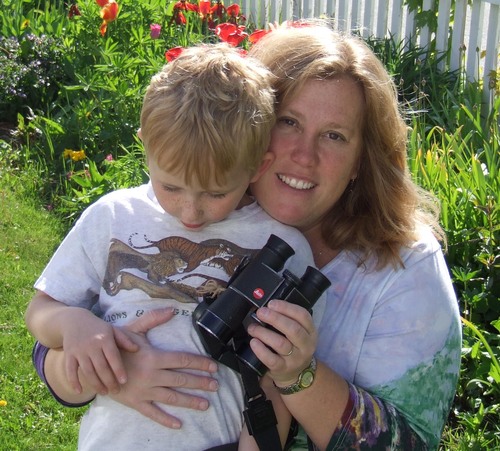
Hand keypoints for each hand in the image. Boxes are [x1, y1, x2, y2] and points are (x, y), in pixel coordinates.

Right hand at [62, 309, 137, 395]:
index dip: (118, 370)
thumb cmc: (98, 327)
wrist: (74, 320)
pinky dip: (73, 382)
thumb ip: (124, 340)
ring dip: (96, 384)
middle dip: (109, 381)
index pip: (113, 357)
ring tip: (104, 392)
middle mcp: (91, 345)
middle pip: (101, 367)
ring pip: (88, 371)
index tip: (124, 381)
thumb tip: (137, 349)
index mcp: (105, 338)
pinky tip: (79, 392)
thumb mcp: (112, 329)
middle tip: (116, 391)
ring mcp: (79, 351)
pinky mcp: (68, 355)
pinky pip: (70, 370)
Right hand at [108, 309, 219, 428]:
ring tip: (206, 404)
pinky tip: (179, 424)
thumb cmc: (116, 344)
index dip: (200, 363)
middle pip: (181, 379)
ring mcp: (144, 391)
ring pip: (171, 397)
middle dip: (200, 383)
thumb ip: (153, 319)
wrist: (93, 363)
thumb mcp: (134, 329)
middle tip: (216, 386)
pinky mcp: (135, 402)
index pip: (183, 360)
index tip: (213, 367)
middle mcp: (151, 375)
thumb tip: (172, 310)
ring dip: (190, 401)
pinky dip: (166, 420)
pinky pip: (153, 413)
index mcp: (153, 356)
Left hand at [247, 299, 317, 386]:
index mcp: (310, 332)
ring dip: (264, 333)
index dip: (286, 307)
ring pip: (280, 343)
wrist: (296, 374)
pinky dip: (261, 350)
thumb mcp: (299, 333)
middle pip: (293, 329)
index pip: (303, 316)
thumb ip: (288, 320)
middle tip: (261, 312)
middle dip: (275, 318)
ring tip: (253, 328)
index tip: (271, 303)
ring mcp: (295, 359)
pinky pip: (271, 359)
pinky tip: (254, 342)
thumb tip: (267, 307)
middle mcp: (305, 345)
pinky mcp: (283, 369)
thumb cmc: (294, 347)